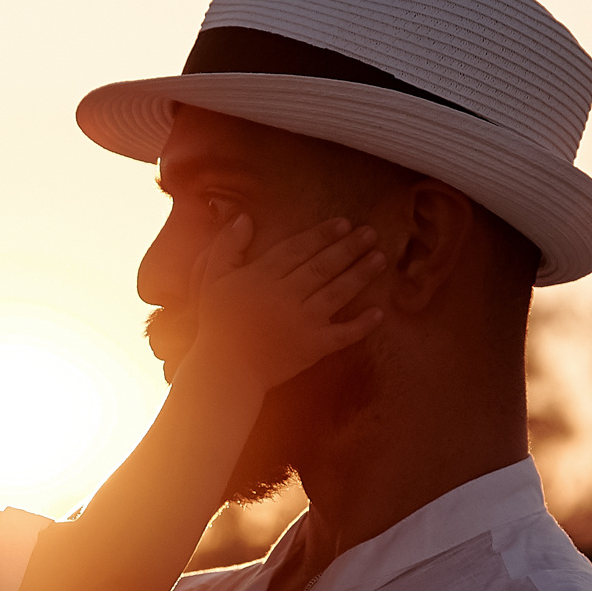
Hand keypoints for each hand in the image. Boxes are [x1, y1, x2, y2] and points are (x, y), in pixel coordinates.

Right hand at [177, 215, 384, 395]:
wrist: (224, 371)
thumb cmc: (217, 324)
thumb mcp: (211, 280)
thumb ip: (227, 247)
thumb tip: (244, 218)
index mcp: (262, 278)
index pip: (298, 249)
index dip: (322, 234)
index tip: (344, 223)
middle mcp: (285, 296)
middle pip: (323, 266)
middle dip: (349, 248)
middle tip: (370, 233)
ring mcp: (302, 323)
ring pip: (338, 293)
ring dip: (361, 274)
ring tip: (380, 258)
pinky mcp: (312, 348)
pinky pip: (342, 334)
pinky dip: (362, 325)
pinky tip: (379, 312)